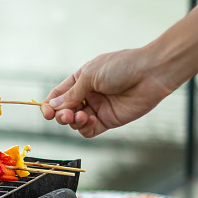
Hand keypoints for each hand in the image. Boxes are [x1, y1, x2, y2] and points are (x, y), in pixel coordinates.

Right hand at [41, 48, 175, 137]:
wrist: (150, 74)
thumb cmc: (122, 66)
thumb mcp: (90, 75)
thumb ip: (71, 94)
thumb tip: (53, 106)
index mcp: (80, 80)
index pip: (58, 96)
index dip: (49, 105)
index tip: (46, 113)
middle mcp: (87, 95)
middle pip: (64, 111)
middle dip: (61, 115)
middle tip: (66, 115)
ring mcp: (97, 108)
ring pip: (75, 122)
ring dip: (74, 121)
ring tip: (81, 116)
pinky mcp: (108, 120)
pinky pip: (89, 131)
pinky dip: (86, 128)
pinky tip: (93, 120)